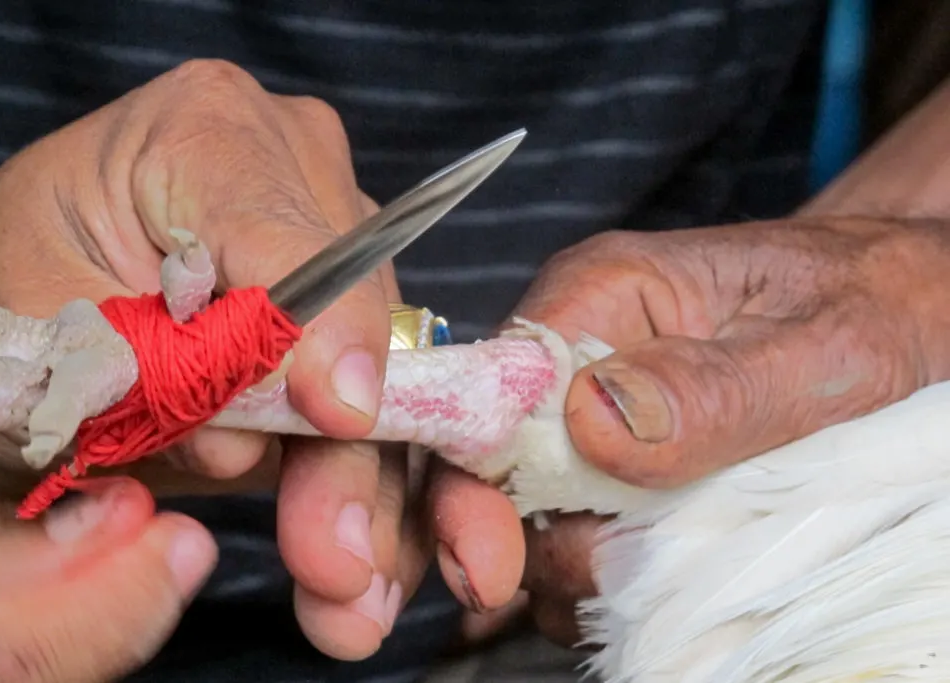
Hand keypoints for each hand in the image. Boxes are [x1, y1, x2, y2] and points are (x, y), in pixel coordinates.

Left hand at [0, 59, 475, 659]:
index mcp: (205, 131)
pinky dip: (361, 473)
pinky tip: (360, 550)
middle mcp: (292, 171)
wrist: (20, 289)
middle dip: (349, 446)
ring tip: (345, 583)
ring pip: (380, 364)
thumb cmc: (9, 290)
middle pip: (354, 314)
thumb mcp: (43, 331)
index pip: (290, 237)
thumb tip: (263, 441)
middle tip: (338, 561)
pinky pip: (371, 387)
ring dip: (365, 480)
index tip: (342, 418)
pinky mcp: (337, 304)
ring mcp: (327, 237)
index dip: (323, 333)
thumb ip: (150, 371)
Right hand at [506, 215, 949, 645]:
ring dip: (586, 570)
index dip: (472, 485)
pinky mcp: (623, 470)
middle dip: (536, 544)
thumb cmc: (883, 306)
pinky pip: (585, 538)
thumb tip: (591, 421)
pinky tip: (671, 577)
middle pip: (497, 470)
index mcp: (604, 293)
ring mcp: (597, 417)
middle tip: (615, 584)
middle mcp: (579, 356)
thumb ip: (714, 387)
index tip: (491, 568)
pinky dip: (615, 579)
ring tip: (674, 574)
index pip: (487, 391)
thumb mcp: (827, 346)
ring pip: (538, 518)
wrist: (919, 315)